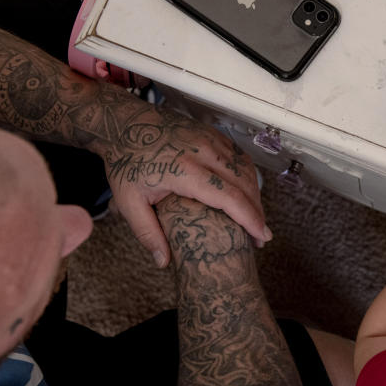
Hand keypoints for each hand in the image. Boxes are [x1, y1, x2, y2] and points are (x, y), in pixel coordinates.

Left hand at [98, 105, 267, 266]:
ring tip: (255, 217)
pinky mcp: (212, 134)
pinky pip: (239, 156)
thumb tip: (163, 262)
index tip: (261, 237)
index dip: (250, 219)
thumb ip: (147, 233)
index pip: (229, 197)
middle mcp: (203, 152)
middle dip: (258, 212)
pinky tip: (246, 192)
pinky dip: (248, 176)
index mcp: (184, 170)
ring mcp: (210, 140)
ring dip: (255, 194)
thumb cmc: (125, 160)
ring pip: (246, 169)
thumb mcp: (128, 201)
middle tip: (260, 236)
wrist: (123, 123)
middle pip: (245, 184)